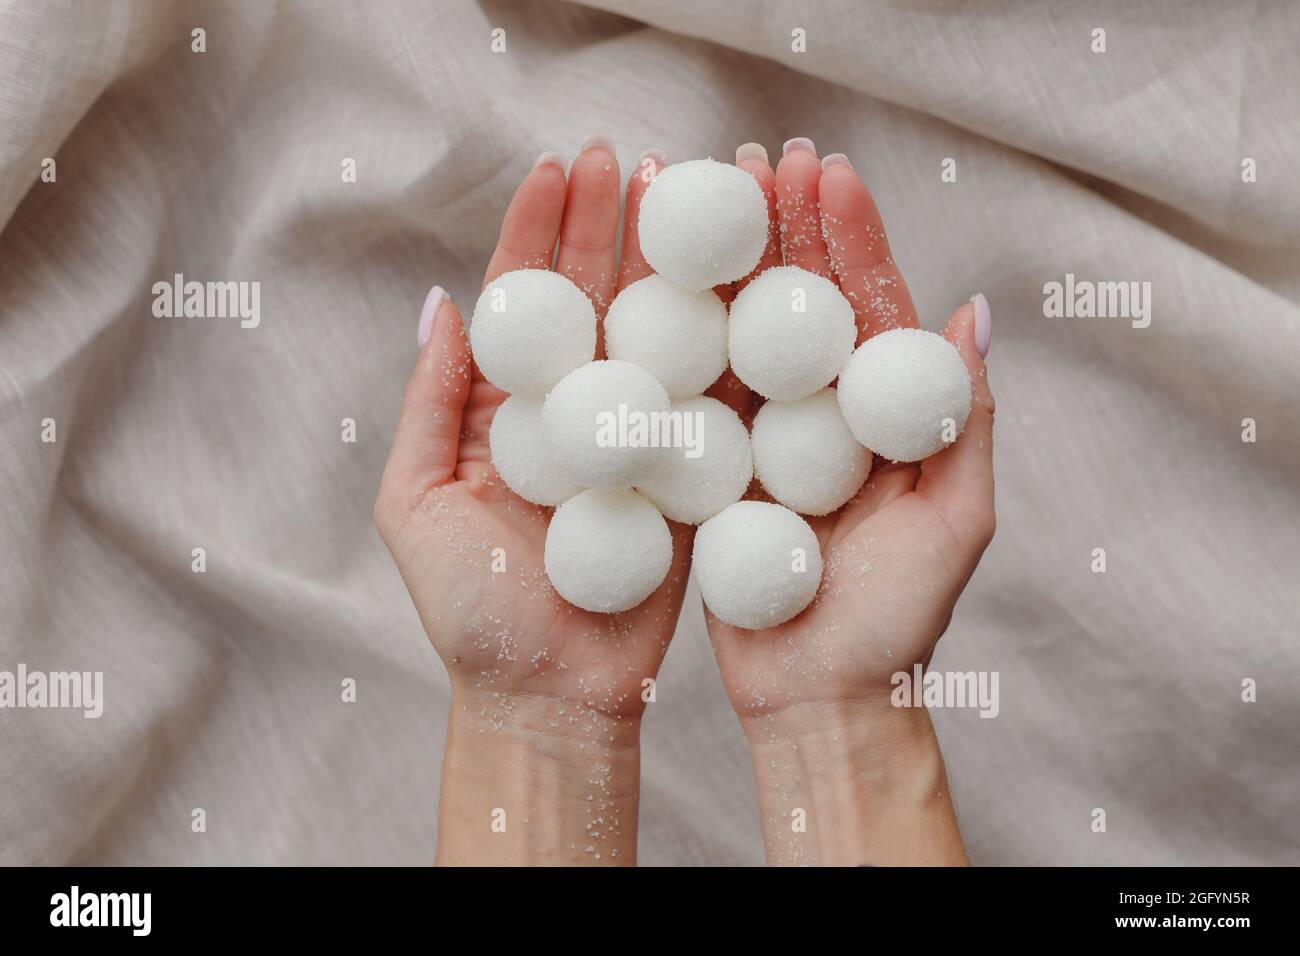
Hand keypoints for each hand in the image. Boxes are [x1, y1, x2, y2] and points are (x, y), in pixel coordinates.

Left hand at [374, 140, 680, 864]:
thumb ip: (429, 407)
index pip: (523, 304)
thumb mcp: (417, 508)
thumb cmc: (472, 616)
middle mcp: (572, 415)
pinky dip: (721, 343)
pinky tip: (738, 284)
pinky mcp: (684, 477)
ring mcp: (631, 441)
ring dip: (669, 265)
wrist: (551, 698)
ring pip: (653, 335)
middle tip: (634, 159)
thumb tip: (442, 307)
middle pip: (594, 301)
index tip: (556, 169)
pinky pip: (705, 401)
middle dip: (609, 226)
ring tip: (688, 198)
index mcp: (504, 413)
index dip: (536, 233)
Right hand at [706, 142, 995, 864]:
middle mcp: (823, 417)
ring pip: (739, 339)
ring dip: (720, 267)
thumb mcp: (955, 524)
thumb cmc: (898, 627)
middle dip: (779, 228)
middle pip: (799, 305)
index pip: (868, 307)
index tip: (824, 174)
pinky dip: (672, 342)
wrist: (818, 704)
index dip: (848, 237)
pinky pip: (691, 399)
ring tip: (696, 196)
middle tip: (753, 159)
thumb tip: (973, 313)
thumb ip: (965, 421)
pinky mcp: (710, 474)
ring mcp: (763, 442)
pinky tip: (648, 286)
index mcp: (885, 416)